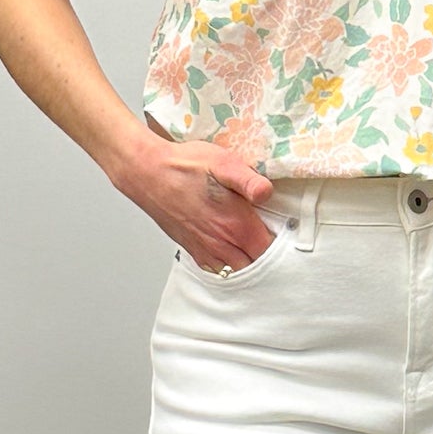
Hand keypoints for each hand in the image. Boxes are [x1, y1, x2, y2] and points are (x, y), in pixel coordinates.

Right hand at [111, 130, 274, 270]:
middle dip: (267, 255)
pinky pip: (216, 270)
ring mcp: (206, 250)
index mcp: (236, 225)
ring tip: (253, 245)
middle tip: (271, 237)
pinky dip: (228, 266)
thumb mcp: (222, 163)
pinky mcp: (192, 250)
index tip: (284, 229)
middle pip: (256, 265)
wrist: (147, 173)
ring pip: (237, 270)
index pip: (271, 249)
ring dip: (248, 262)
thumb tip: (267, 193)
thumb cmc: (184, 166)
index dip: (282, 242)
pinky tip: (232, 250)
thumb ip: (249, 181)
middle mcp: (222, 244)